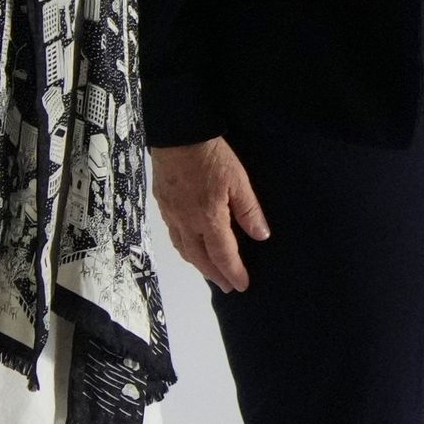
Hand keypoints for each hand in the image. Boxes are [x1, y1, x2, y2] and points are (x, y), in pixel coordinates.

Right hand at [152, 139, 271, 292]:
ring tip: (210, 272)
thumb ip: (249, 211)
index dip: (233, 272)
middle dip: (215, 274)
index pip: (223, 254)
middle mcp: (186, 222)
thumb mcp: (238, 181)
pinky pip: (174, 235)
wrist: (177, 136)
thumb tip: (261, 236)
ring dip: (198, 264)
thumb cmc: (212, 157)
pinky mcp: (162, 204)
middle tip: (227, 287)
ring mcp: (171, 214)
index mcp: (208, 218)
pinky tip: (189, 247)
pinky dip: (184, 248)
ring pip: (183, 249)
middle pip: (200, 258)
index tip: (242, 286)